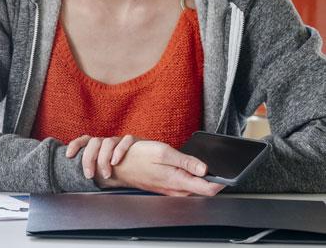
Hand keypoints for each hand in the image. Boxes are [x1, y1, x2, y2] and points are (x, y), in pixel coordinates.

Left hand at [66, 134, 137, 179]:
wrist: (148, 168)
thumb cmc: (123, 172)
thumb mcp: (106, 173)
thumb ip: (95, 173)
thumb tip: (78, 182)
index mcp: (100, 146)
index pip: (84, 140)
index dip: (75, 145)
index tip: (68, 156)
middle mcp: (108, 141)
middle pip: (94, 142)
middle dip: (89, 159)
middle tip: (89, 175)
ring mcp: (120, 140)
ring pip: (108, 142)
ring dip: (104, 159)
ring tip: (105, 174)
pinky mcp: (134, 141)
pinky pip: (126, 140)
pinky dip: (119, 151)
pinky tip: (116, 162)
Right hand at [96, 140, 225, 196]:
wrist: (117, 168)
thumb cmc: (136, 158)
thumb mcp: (163, 152)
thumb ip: (186, 161)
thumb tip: (206, 170)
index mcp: (178, 180)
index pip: (208, 189)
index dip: (221, 182)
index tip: (227, 174)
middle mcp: (176, 189)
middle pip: (203, 190)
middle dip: (213, 181)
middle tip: (218, 169)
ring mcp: (170, 189)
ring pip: (194, 188)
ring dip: (201, 180)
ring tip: (204, 171)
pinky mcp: (166, 188)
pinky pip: (184, 187)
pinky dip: (190, 180)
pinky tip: (187, 171)